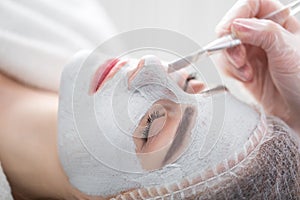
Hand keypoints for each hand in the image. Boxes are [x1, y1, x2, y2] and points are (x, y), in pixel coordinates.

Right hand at [214, 0, 299, 132]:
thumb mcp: (288, 50)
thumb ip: (263, 33)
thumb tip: (237, 25)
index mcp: (279, 21)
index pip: (251, 5)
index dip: (238, 14)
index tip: (231, 28)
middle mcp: (263, 35)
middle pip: (233, 27)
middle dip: (232, 43)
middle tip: (239, 57)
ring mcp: (252, 52)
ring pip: (226, 47)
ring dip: (231, 60)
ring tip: (246, 72)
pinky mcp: (243, 69)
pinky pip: (226, 64)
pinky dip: (232, 72)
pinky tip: (247, 78)